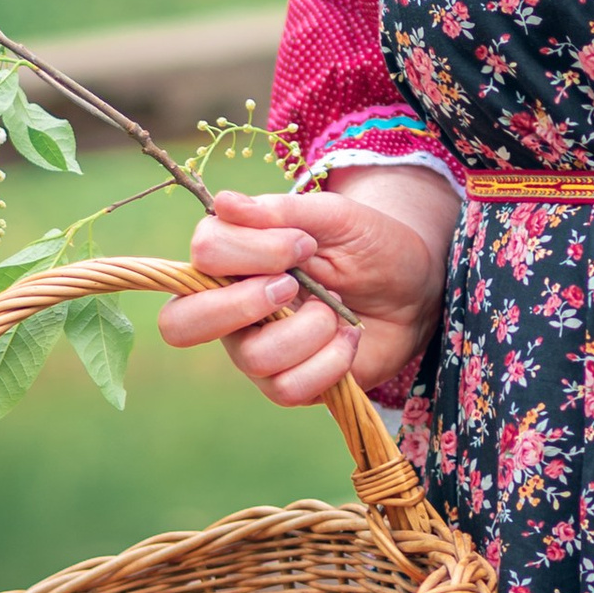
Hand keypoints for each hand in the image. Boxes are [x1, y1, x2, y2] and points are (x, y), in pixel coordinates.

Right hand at [159, 165, 456, 407]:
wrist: (413, 289)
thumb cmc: (368, 245)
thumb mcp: (335, 216)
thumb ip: (281, 211)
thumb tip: (223, 203)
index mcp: (231, 257)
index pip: (200, 256)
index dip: (250, 251)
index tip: (304, 242)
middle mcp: (228, 307)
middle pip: (180, 324)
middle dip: (242, 306)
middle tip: (293, 287)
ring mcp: (253, 349)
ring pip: (251, 358)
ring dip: (310, 330)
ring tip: (336, 312)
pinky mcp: (286, 384)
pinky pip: (288, 389)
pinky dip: (330, 362)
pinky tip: (347, 339)